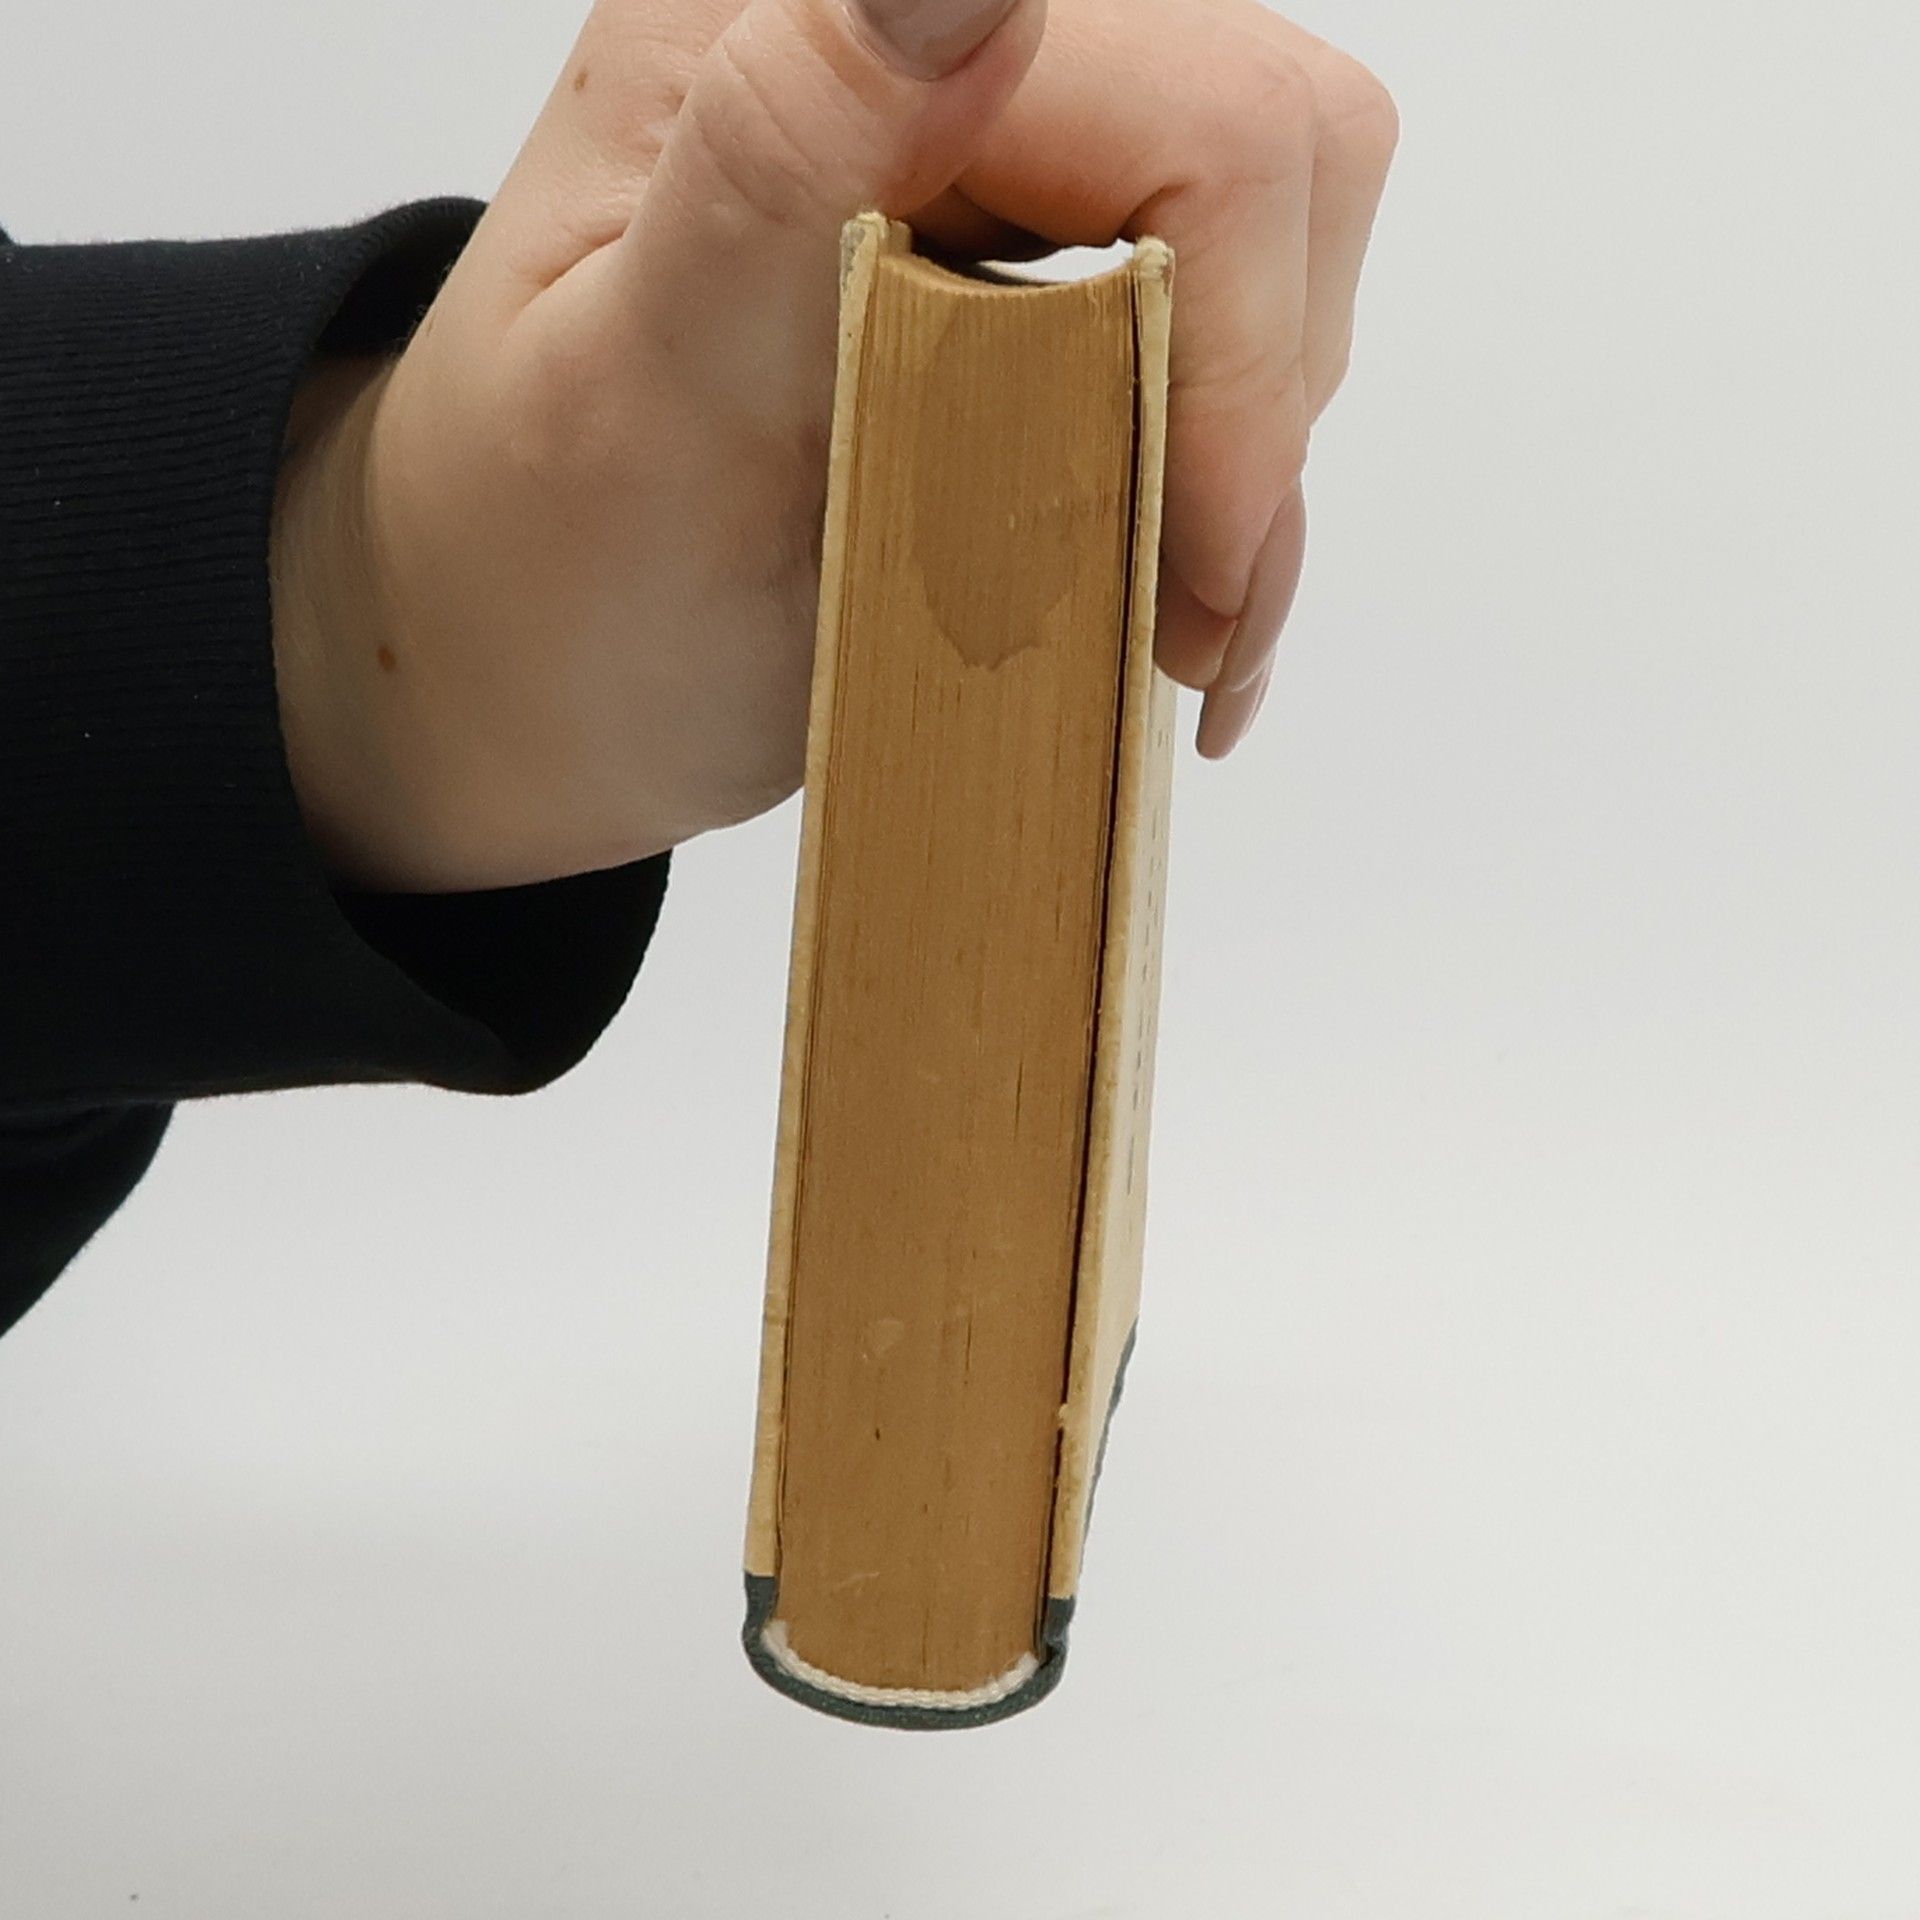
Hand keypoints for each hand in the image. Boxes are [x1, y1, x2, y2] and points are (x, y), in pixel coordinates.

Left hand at [271, 0, 1397, 893]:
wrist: (531, 656)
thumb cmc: (548, 559)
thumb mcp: (635, 387)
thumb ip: (779, 165)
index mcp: (796, 29)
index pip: (1183, 114)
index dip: (1234, 345)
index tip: (1194, 568)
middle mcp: (915, 54)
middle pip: (1266, 153)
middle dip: (1255, 411)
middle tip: (1187, 620)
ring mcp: (994, 154)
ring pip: (1280, 242)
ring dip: (1250, 461)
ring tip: (1164, 630)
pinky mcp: (1036, 257)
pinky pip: (1230, 326)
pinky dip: (1224, 482)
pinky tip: (1161, 601)